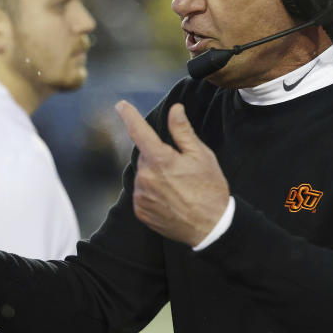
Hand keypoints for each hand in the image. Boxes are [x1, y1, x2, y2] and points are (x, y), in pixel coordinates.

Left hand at [115, 100, 229, 246]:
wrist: (211, 227)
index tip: (121, 105)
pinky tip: (170, 199)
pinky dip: (152, 192)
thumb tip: (175, 109)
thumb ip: (182, 131)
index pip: (139, 131)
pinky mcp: (141, 211)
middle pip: (145, 156)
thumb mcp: (201, 155)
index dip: (129, 115)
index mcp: (160, 160)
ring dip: (155, 176)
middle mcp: (146, 177)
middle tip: (181, 168)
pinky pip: (142, 194)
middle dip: (158, 156)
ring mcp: (141, 196)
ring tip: (178, 188)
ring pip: (143, 175)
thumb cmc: (209, 189)